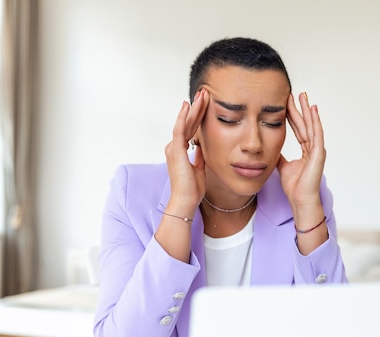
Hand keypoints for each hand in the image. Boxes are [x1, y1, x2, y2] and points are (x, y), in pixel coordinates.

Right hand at [164, 89, 208, 215]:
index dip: (198, 116)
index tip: (205, 104)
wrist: (186, 200)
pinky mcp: (176, 150)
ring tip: (201, 94)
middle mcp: (174, 147)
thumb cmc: (192, 189)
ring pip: (184, 122)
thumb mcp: (199, 168)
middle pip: (188, 122)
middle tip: (204, 92)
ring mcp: (174, 147)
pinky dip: (183, 117)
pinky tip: (188, 105)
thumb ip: (199, 156)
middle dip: (197, 107)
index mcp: (180, 151)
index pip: (191, 128)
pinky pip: (179, 129)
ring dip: (193, 108)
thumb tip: (202, 147)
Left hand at [277, 92, 326, 209]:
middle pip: (305, 124)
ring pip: (311, 126)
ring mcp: (317, 150)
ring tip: (304, 96)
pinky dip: (315, 121)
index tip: (287, 103)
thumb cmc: (294, 187)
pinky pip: (317, 134)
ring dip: (308, 110)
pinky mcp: (319, 153)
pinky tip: (313, 110)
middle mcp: (313, 148)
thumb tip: (271, 148)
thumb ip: (279, 156)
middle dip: (300, 109)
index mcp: (306, 151)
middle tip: (296, 93)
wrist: (300, 200)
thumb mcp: (282, 166)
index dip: (292, 116)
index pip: (298, 129)